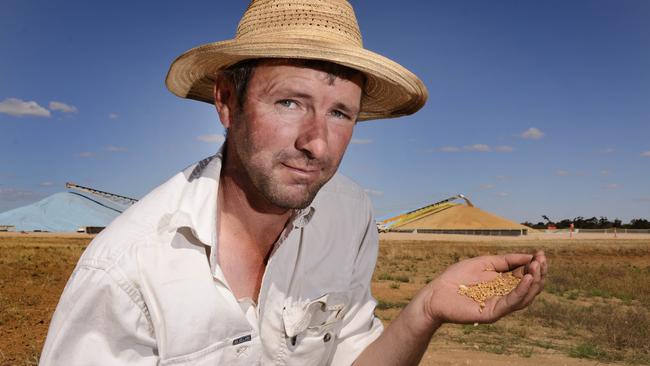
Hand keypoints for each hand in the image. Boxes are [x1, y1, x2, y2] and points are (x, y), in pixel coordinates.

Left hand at [421, 250, 546, 326]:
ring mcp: (500, 305)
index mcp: (503, 283)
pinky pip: (511, 303)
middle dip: (538, 272)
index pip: (526, 275)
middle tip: (541, 260)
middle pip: (530, 287)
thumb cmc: (457, 278)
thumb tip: (529, 256)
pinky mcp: (493, 313)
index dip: (535, 265)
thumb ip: (506, 260)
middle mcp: (505, 295)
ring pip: (525, 297)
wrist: (436, 294)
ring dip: (533, 281)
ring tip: (537, 267)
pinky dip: (521, 291)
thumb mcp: (485, 263)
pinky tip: (526, 279)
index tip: (541, 254)